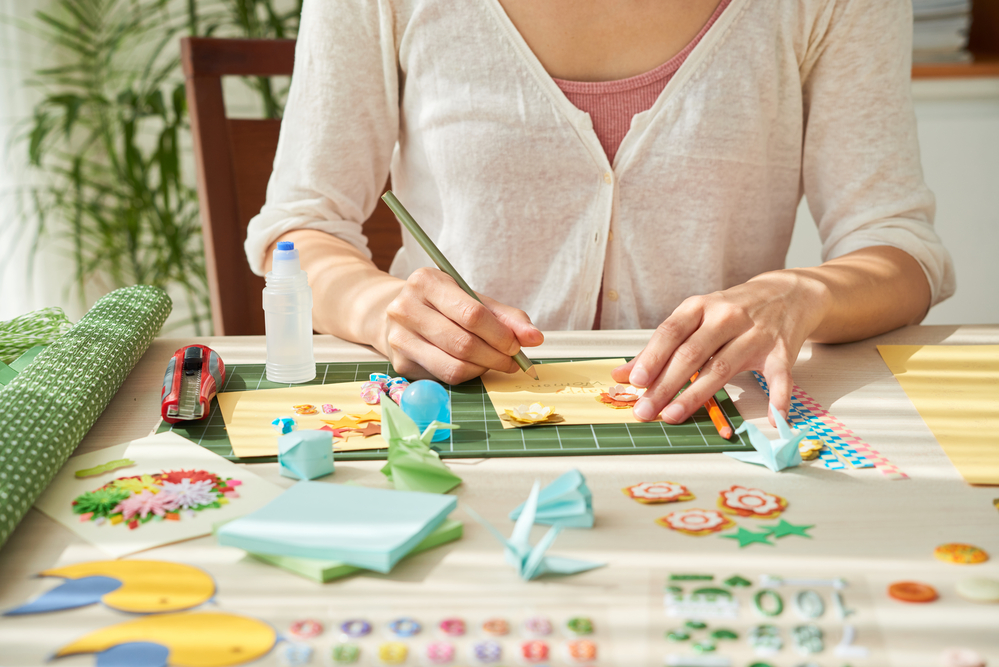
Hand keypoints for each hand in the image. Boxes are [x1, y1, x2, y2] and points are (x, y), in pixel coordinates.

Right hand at [384, 267, 543, 383]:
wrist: (398, 312)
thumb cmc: (444, 305)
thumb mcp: (473, 299)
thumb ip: (506, 317)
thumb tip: (534, 338)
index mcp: (426, 282)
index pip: (471, 314)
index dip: (499, 334)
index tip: (516, 345)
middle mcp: (405, 308)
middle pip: (462, 343)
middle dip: (495, 356)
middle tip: (511, 361)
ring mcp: (399, 338)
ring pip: (454, 366)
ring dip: (483, 369)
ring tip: (495, 363)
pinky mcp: (400, 363)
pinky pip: (444, 378)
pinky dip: (467, 375)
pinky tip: (474, 367)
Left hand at [611, 271, 827, 426]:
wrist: (787, 293)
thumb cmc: (732, 310)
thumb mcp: (695, 318)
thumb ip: (661, 347)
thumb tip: (622, 375)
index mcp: (700, 306)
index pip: (671, 332)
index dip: (652, 357)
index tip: (636, 381)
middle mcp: (726, 317)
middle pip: (692, 353)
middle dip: (665, 384)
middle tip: (645, 410)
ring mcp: (755, 333)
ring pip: (722, 367)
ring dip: (696, 395)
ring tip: (672, 416)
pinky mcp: (781, 350)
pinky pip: (779, 378)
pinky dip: (777, 399)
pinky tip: (772, 419)